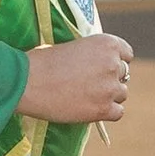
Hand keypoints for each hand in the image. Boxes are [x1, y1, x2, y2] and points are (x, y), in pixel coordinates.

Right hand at [18, 32, 133, 125]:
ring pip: (121, 94)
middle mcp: (113, 64)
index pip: (126, 54)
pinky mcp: (103, 109)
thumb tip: (100, 67)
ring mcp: (110, 88)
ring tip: (87, 97)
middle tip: (90, 84)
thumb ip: (92, 55)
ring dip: (108, 96)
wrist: (28, 82)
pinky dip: (106, 112)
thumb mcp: (73, 46)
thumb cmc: (43, 61)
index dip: (115, 61)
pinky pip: (118, 112)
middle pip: (123, 74)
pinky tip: (90, 109)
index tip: (103, 67)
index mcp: (106, 43)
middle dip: (109, 79)